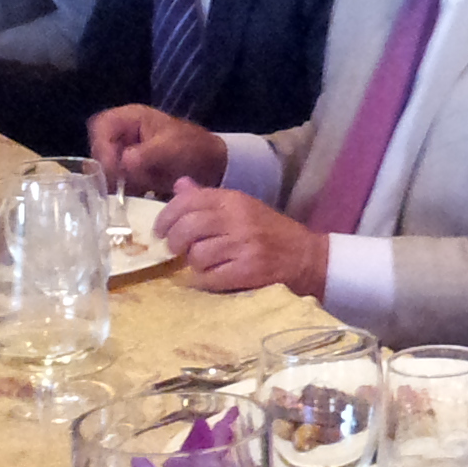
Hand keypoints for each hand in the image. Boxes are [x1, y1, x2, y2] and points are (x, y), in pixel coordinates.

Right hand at [88, 103, 226, 193]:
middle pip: (98, 148)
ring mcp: (124, 154)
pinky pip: (115, 182)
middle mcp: (123, 134)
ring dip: (114, 181)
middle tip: (120, 184)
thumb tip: (124, 161)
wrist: (212, 166)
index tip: (113, 168)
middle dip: (107, 167)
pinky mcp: (129, 174)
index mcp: (131, 118)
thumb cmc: (193, 147)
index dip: (102, 146)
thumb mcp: (172, 147)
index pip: (102, 126)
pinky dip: (121, 191)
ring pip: (104, 168)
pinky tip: (133, 198)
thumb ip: (147, 153)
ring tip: (131, 191)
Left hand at [152, 180, 327, 295]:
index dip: (166, 217)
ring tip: (204, 264)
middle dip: (174, 242)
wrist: (308, 257)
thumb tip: (179, 185)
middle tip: (176, 250)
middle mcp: (238, 218)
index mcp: (234, 199)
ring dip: (194, 264)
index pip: (188, 201)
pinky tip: (215, 277)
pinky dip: (206, 281)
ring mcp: (244, 244)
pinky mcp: (249, 270)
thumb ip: (208, 199)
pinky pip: (210, 277)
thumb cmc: (271, 233)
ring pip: (196, 255)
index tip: (160, 231)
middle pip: (187, 227)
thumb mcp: (242, 208)